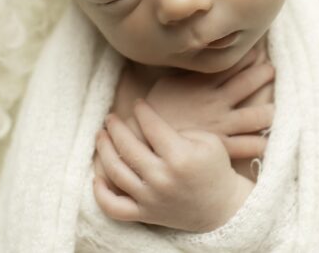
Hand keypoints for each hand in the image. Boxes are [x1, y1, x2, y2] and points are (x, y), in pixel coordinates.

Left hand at [93, 99, 254, 232]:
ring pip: (115, 172)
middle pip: (127, 146)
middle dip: (115, 126)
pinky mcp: (146, 215)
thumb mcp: (208, 141)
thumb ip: (178, 130)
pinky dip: (100, 194)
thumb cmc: (214, 168)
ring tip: (100, 135)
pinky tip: (97, 177)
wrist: (221, 207)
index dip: (141, 110)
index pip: (151, 126)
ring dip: (103, 150)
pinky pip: (114, 207)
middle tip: (111, 117)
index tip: (138, 103)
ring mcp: (151, 199)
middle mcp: (162, 178)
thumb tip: (146, 124)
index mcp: (180, 157)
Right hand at [144, 47, 274, 159]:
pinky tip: (269, 141)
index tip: (257, 51)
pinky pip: (248, 146)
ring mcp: (222, 125)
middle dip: (263, 74)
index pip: (231, 65)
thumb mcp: (169, 84)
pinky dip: (260, 143)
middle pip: (248, 83)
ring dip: (269, 110)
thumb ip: (188, 74)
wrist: (146, 140)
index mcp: (203, 85)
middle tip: (272, 70)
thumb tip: (196, 58)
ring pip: (255, 116)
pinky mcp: (222, 146)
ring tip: (276, 107)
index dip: (247, 56)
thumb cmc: (156, 111)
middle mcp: (217, 102)